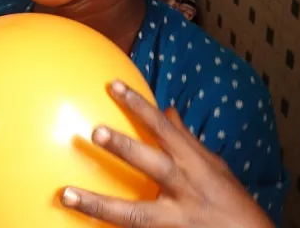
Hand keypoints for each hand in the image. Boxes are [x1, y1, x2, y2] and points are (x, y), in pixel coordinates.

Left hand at [61, 80, 273, 227]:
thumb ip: (187, 140)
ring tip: (67, 194)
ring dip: (98, 204)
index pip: (164, 128)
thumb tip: (166, 110)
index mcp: (195, 164)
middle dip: (124, 148)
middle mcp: (185, 189)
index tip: (113, 85)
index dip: (140, 105)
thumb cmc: (232, 202)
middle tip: (94, 131)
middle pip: (152, 165)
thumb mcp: (214, 166)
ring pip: (134, 213)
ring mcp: (176, 219)